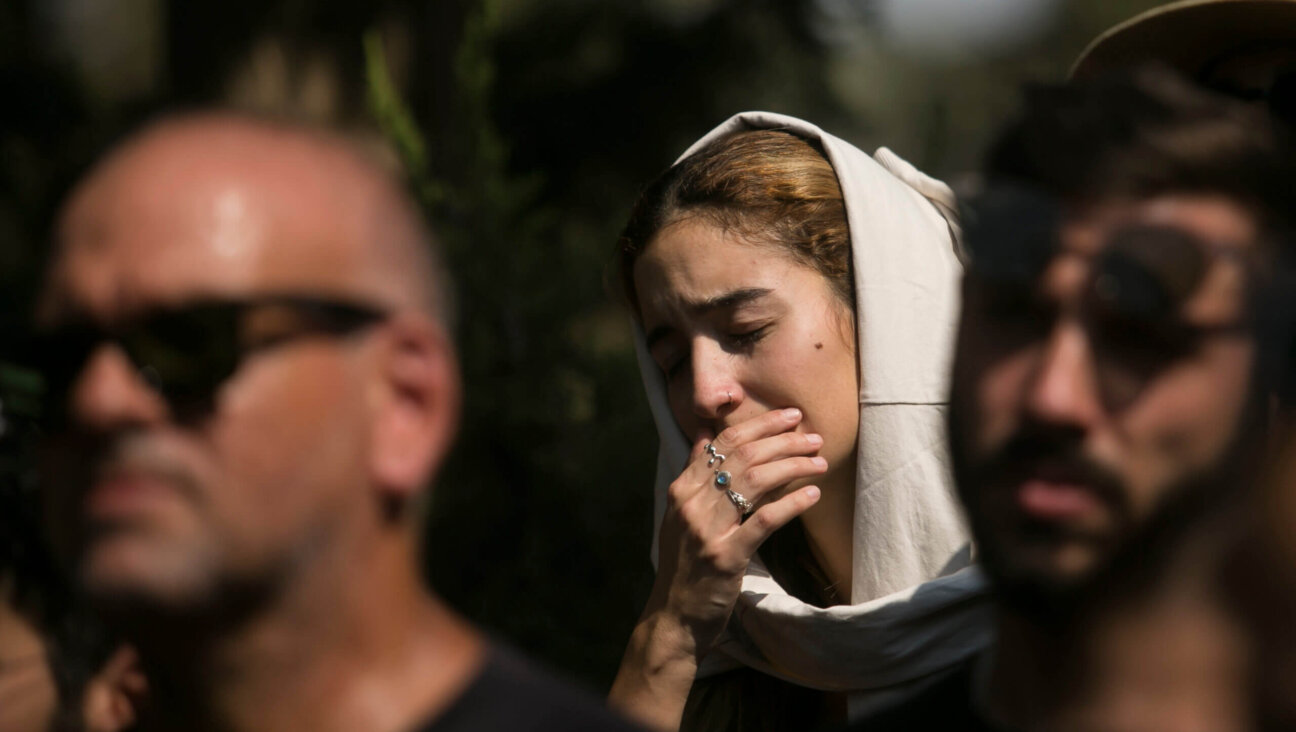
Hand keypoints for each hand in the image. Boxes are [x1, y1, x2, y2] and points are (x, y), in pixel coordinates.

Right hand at [608, 407, 825, 729]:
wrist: (674, 618)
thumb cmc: (684, 565)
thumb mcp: (681, 514)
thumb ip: (694, 472)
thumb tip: (704, 432)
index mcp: (682, 489)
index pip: (724, 441)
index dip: (760, 424)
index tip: (790, 416)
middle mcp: (691, 504)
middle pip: (743, 456)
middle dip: (783, 440)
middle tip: (813, 436)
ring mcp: (707, 530)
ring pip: (755, 481)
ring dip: (792, 466)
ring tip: (819, 462)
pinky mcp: (725, 556)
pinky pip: (763, 521)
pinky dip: (791, 504)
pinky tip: (813, 494)